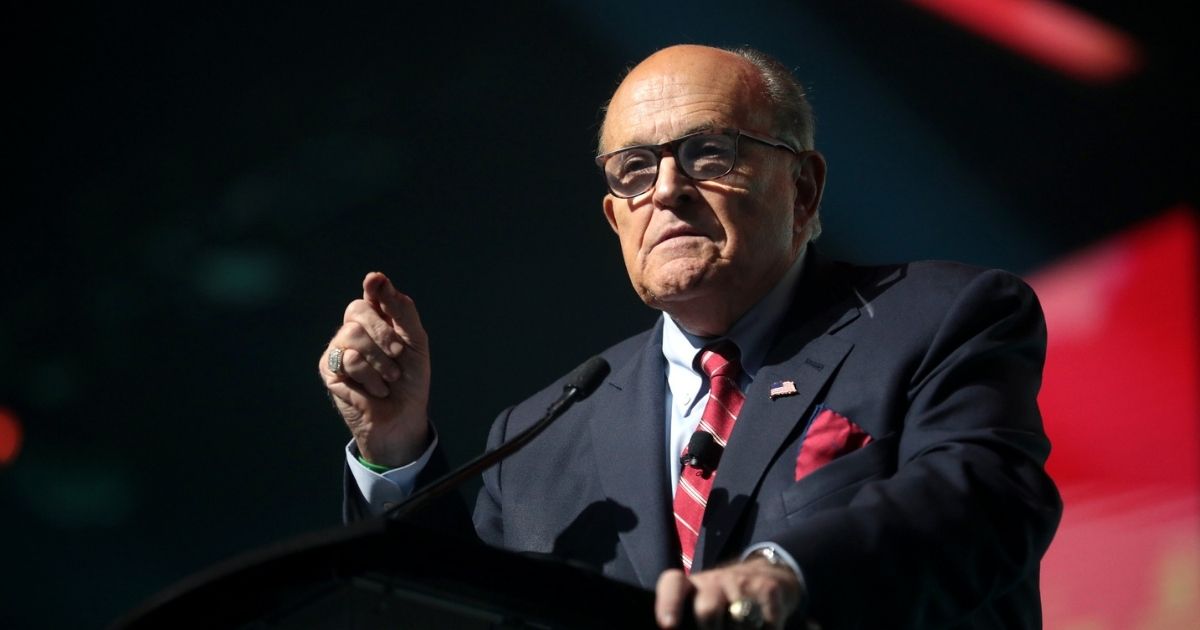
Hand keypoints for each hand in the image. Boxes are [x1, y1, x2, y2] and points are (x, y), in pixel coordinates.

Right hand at [319, 271, 431, 467]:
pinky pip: (348, 359)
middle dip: (383, 332)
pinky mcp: (330, 369)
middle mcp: (355, 329)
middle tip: (397, 354)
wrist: (403, 416)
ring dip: (380, 362)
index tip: (375, 281)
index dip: (373, 287)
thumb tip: (375, 277)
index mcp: (378, 319)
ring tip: (389, 379)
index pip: (372, 294)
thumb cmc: (411, 380)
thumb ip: (401, 309)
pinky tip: (375, 390)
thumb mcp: (415, 342)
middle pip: (358, 310)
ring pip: (353, 335)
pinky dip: (369, 377)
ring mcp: (340, 348)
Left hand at [655, 556, 803, 629]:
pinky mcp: (768, 590)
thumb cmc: (724, 601)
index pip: (673, 585)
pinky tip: (761, 627)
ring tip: (740, 628)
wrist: (768, 575)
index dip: (668, 604)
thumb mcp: (702, 604)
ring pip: (739, 622)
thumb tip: (675, 628)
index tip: (668, 625)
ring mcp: (743, 583)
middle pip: (707, 610)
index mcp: (693, 585)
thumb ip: (690, 619)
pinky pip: (766, 625)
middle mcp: (715, 580)